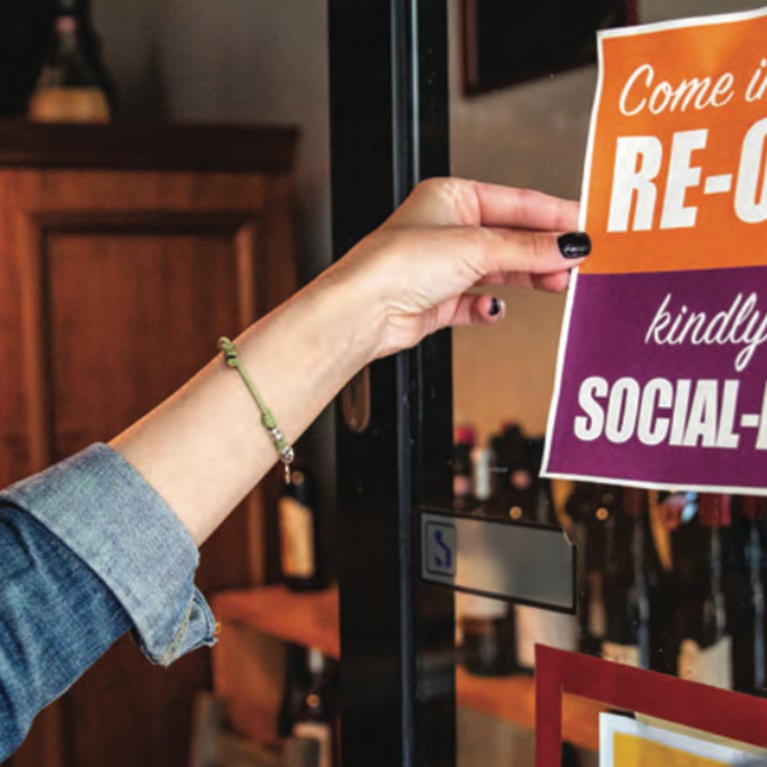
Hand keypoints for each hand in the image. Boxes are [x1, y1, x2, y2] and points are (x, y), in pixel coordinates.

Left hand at [324, 177, 586, 358]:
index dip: (554, 215)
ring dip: (526, 277)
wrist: (363, 311)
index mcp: (451, 198)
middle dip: (543, 251)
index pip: (516, 202)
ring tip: (556, 284)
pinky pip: (474, 303)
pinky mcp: (436, 301)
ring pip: (497, 270)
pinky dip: (487, 308)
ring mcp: (441, 267)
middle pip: (510, 238)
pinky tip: (494, 310)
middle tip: (578, 262)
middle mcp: (446, 230)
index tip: (587, 225)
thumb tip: (569, 244)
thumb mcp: (475, 247)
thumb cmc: (397, 264)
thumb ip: (527, 247)